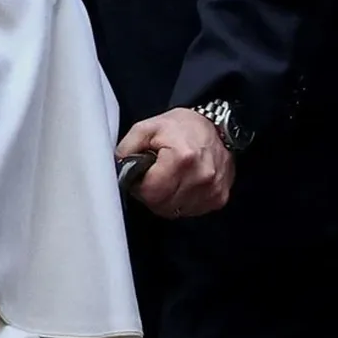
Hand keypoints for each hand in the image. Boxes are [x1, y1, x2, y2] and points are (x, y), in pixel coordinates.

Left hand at [115, 108, 234, 218]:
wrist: (218, 126)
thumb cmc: (181, 127)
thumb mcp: (146, 128)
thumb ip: (126, 149)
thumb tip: (118, 170)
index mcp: (182, 158)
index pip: (150, 193)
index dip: (139, 187)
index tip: (142, 176)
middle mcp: (201, 177)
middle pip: (162, 205)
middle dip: (151, 194)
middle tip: (153, 177)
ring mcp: (212, 190)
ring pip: (175, 211)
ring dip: (166, 200)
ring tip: (168, 179)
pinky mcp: (219, 198)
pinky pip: (191, 211)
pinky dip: (182, 202)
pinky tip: (182, 185)